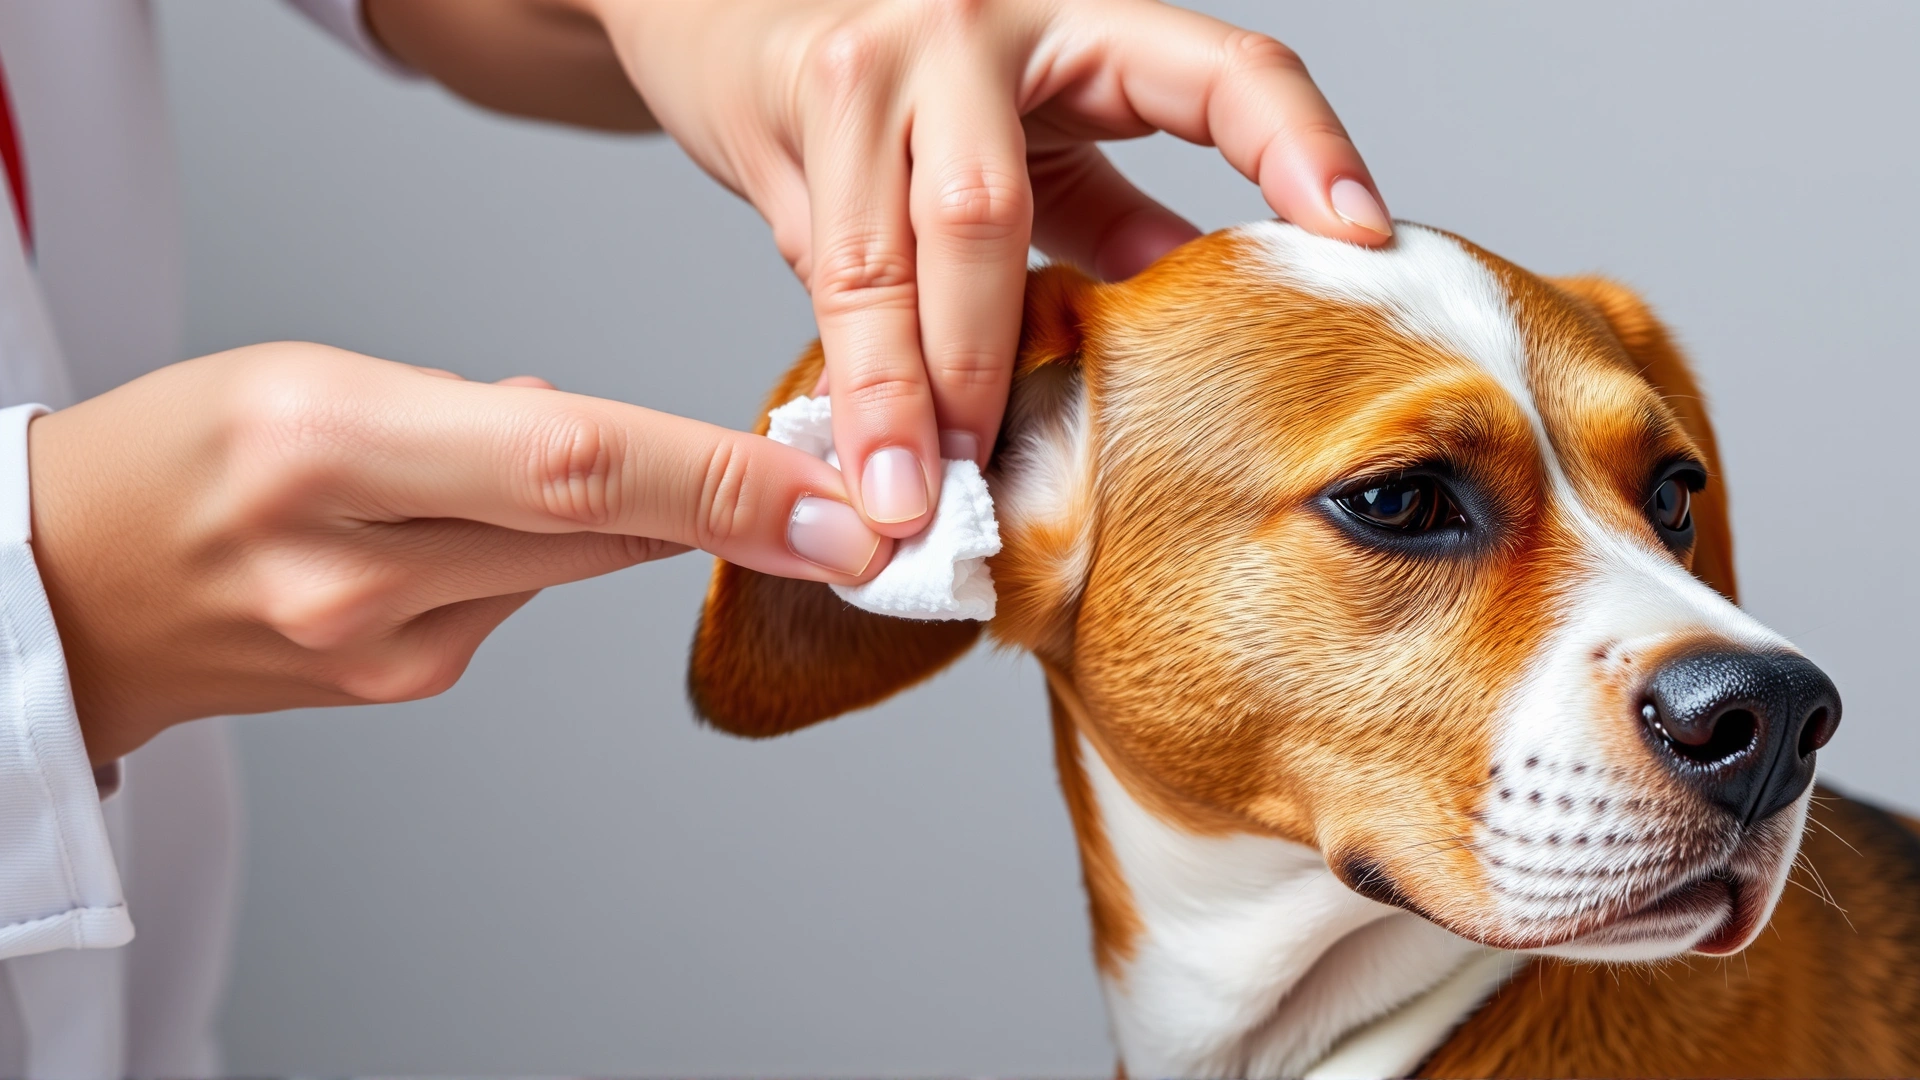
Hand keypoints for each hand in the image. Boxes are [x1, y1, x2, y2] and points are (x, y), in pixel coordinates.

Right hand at [28, 343, 891, 761]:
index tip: (837, 510)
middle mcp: (356, 567)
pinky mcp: (403, 689)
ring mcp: (381, 650)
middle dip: (737, 517)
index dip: (721, 486)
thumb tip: (594, 425)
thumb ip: (470, 407)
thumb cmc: (178, 459)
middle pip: (599, 533)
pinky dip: (537, 554)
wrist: (71, 592)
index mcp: (324, 445)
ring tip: (556, 476)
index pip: (573, 466)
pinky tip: (481, 528)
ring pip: (571, 569)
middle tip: (847, 505)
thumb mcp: (307, 372)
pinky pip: (520, 603)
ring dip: (626, 522)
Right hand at [365, 0, 1390, 537]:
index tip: (1359, 238)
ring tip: (910, 495)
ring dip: (893, 389)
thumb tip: (1185, 302)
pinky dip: (840, 359)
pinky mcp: (785, 102)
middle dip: (981, 363)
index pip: (1220, 68)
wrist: (735, 7)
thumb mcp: (1030, 129)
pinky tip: (853, 442)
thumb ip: (1105, 209)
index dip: (1296, 144)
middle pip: (986, 213)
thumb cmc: (907, 80)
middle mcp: (973, 25)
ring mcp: (873, 60)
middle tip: (982, 480)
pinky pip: (817, 258)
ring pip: (883, 252)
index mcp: (1080, 24)